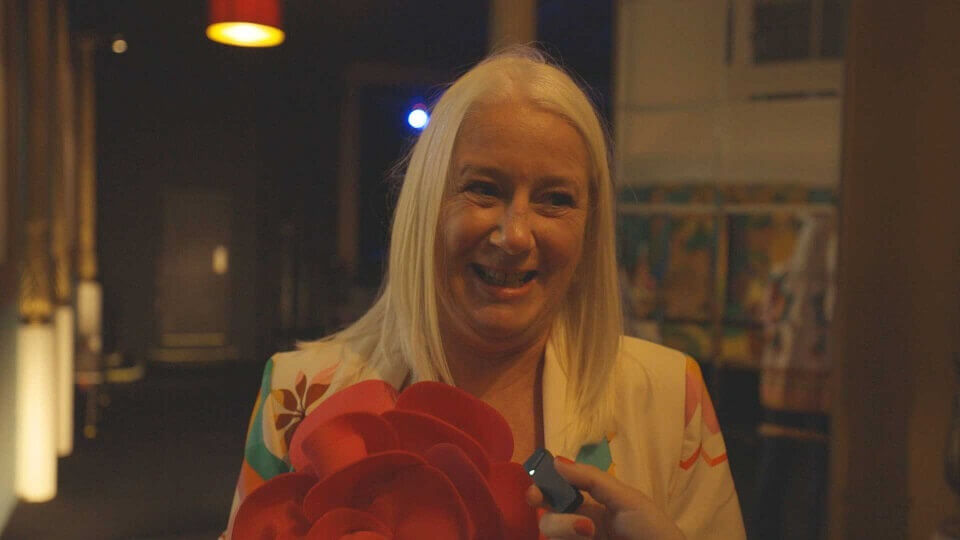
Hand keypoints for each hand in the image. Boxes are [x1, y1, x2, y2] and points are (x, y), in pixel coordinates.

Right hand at [526, 458, 684, 538]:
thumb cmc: (654, 530)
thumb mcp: (628, 499)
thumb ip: (592, 480)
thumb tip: (556, 461)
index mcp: (591, 506)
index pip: (557, 494)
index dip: (541, 490)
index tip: (535, 493)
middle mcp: (580, 526)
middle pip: (549, 519)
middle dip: (556, 520)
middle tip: (578, 525)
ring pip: (551, 536)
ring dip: (565, 530)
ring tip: (591, 534)